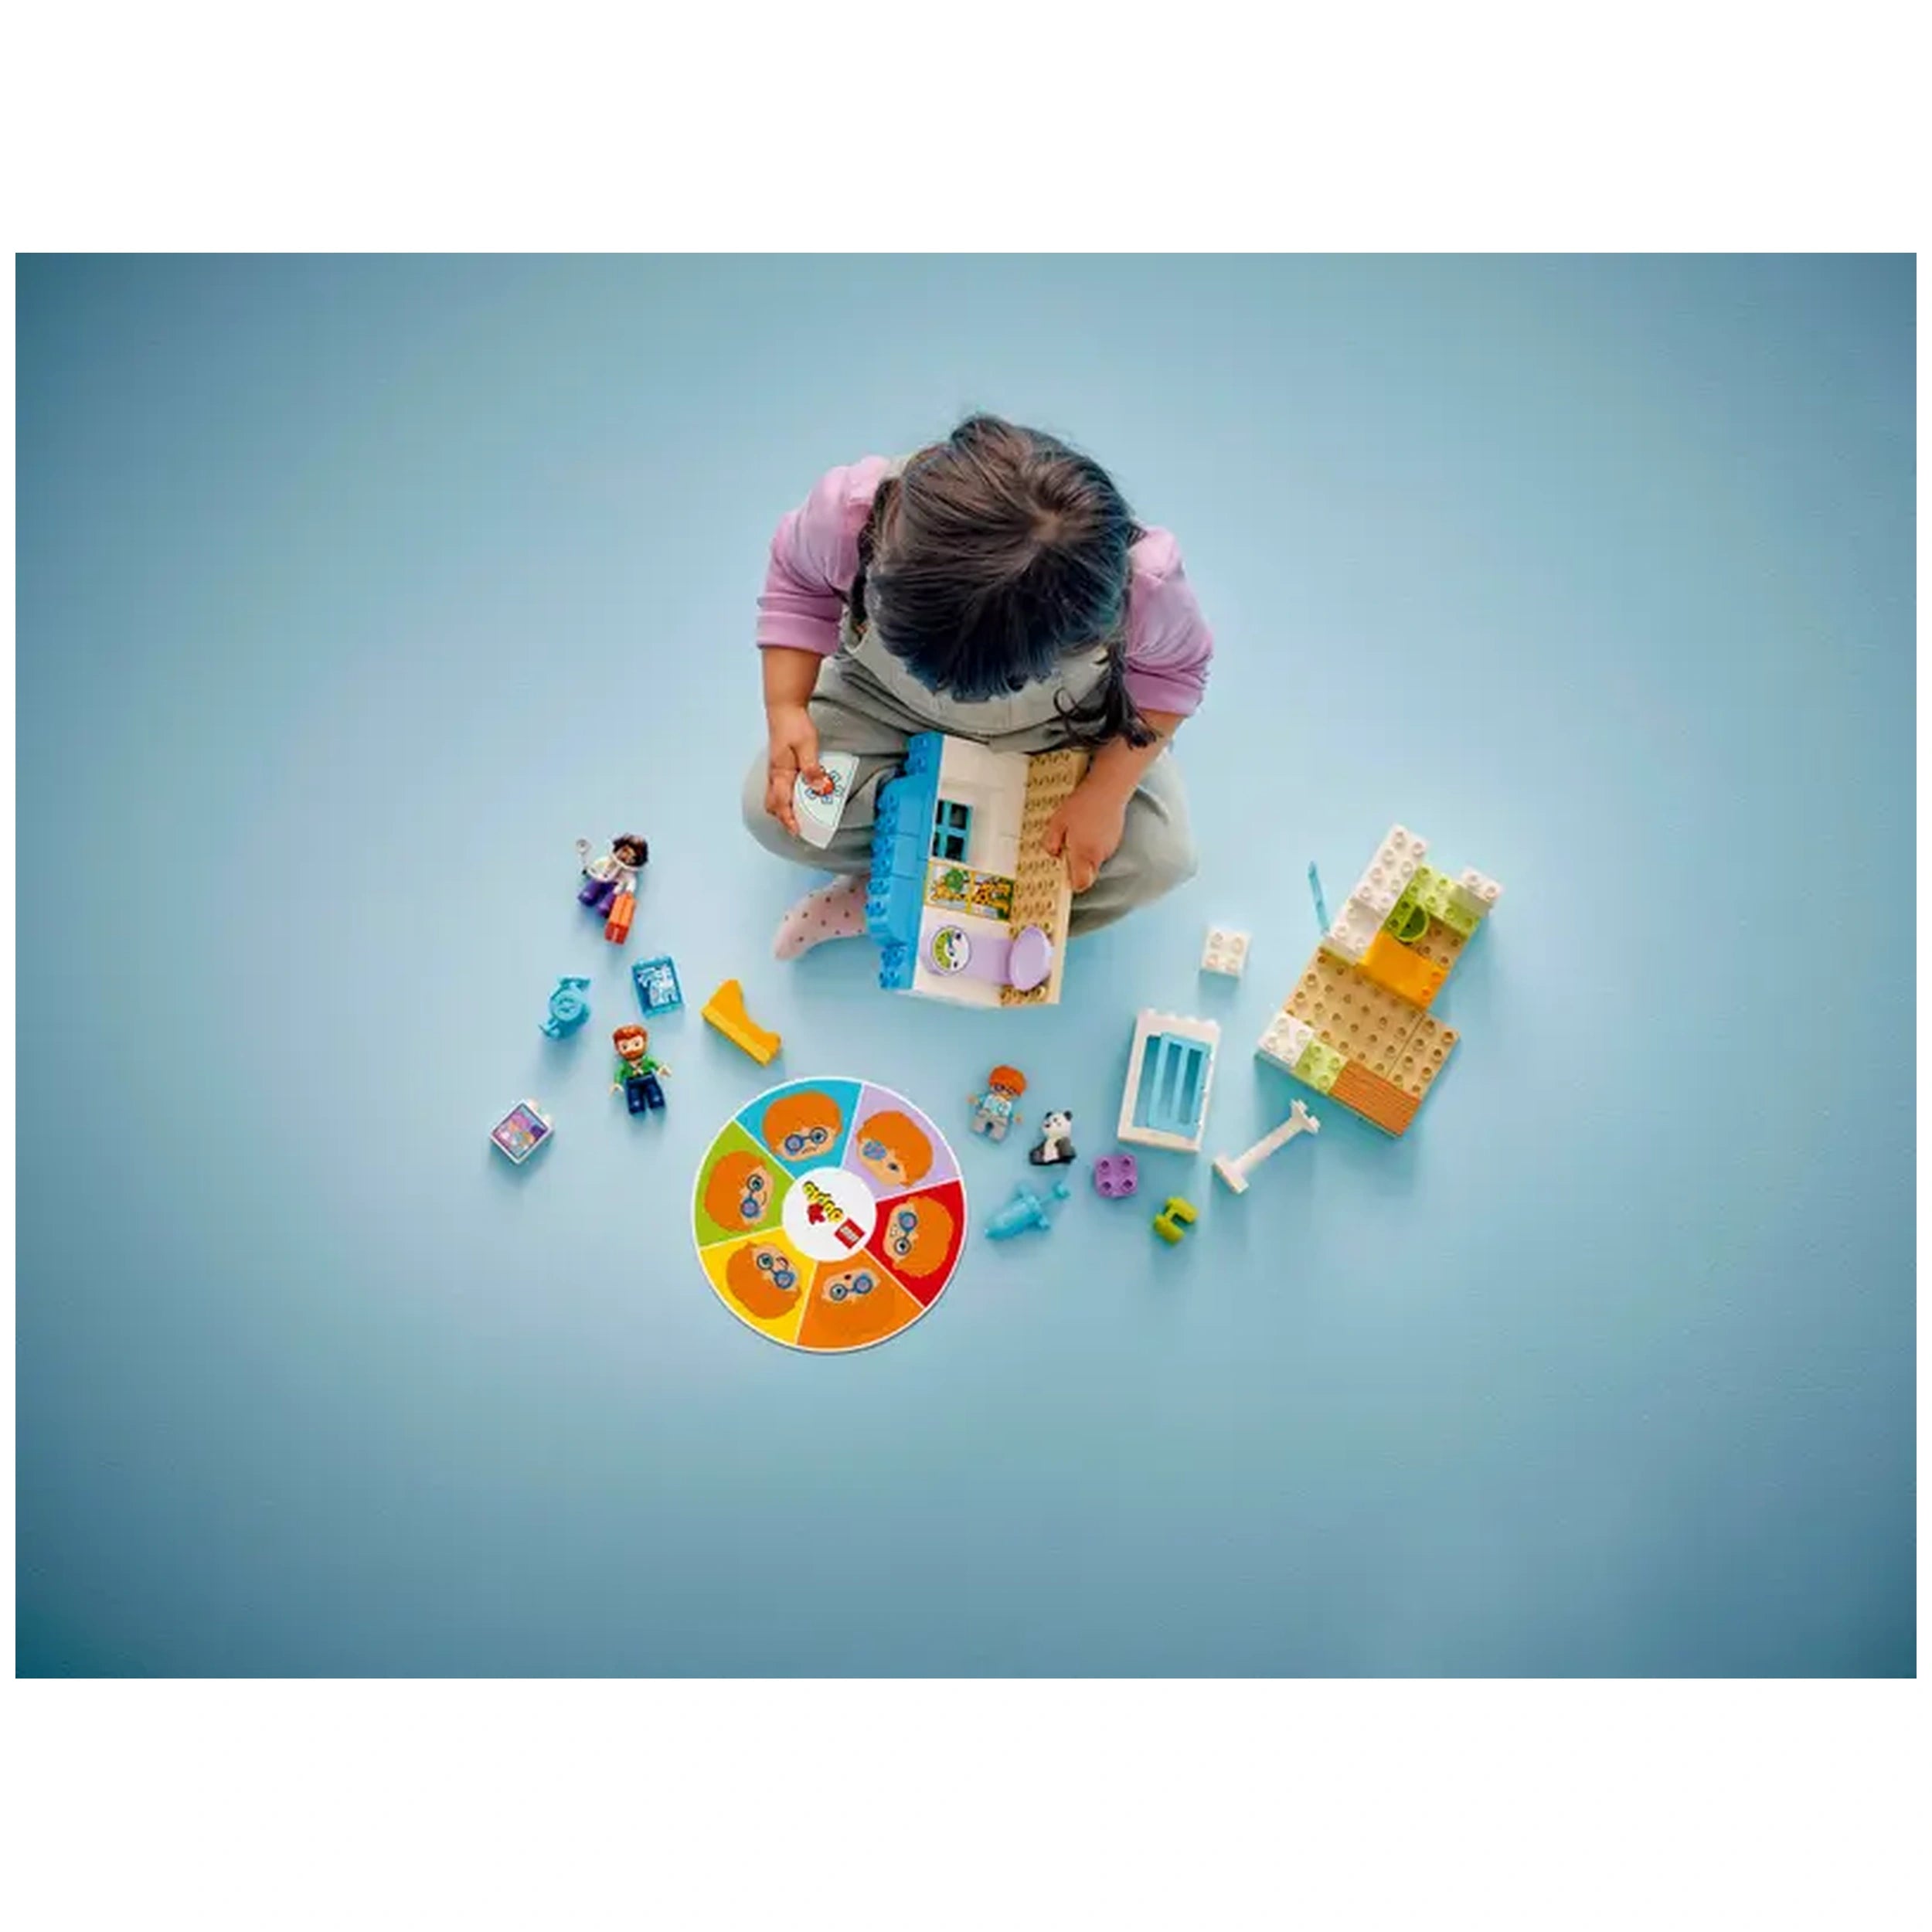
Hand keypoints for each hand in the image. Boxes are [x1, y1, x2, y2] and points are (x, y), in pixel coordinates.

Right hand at [764, 704, 824, 835]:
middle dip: (784, 818)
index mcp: (780, 773)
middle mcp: (774, 775)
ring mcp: (775, 770)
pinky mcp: (779, 766)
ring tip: (801, 814)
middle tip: (800, 826)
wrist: (784, 708)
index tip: (797, 831)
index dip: (789, 819)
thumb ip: (811, 768)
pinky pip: (779, 788)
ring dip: (785, 808)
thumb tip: (818, 787)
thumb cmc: (793, 725)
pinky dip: (787, 797)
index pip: (781, 803)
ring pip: (775, 797)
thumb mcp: (807, 746)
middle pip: (774, 805)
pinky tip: (799, 795)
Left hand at [1043, 778, 1127, 892]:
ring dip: (1084, 853)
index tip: (1062, 877)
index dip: (1072, 884)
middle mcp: (1099, 854)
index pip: (1081, 884)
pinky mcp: (1115, 838)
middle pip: (1088, 874)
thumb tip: (1052, 853)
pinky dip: (1094, 843)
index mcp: (1084, 853)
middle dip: (1076, 867)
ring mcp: (1110, 847)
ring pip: (1094, 861)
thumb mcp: (1057, 821)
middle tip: (1065, 850)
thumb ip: (1051, 842)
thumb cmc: (1084, 803)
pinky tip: (1088, 827)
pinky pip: (1102, 849)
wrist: (1108, 787)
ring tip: (1076, 833)